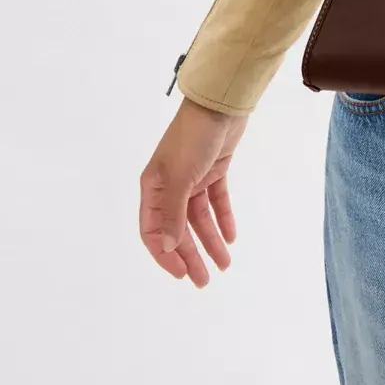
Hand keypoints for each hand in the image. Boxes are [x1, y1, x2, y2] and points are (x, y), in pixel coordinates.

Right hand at [139, 97, 247, 286]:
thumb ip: (172, 213)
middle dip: (191, 255)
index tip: (181, 273)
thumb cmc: (193, 138)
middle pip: (178, 229)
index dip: (165, 255)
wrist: (220, 104)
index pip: (152, 230)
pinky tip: (231, 238)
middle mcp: (170, 186)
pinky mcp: (213, 170)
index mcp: (153, 187)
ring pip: (200, 219)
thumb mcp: (180, 177)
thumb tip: (166, 246)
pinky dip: (223, 218)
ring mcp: (192, 178)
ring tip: (224, 265)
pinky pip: (217, 201)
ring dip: (211, 241)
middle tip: (204, 281)